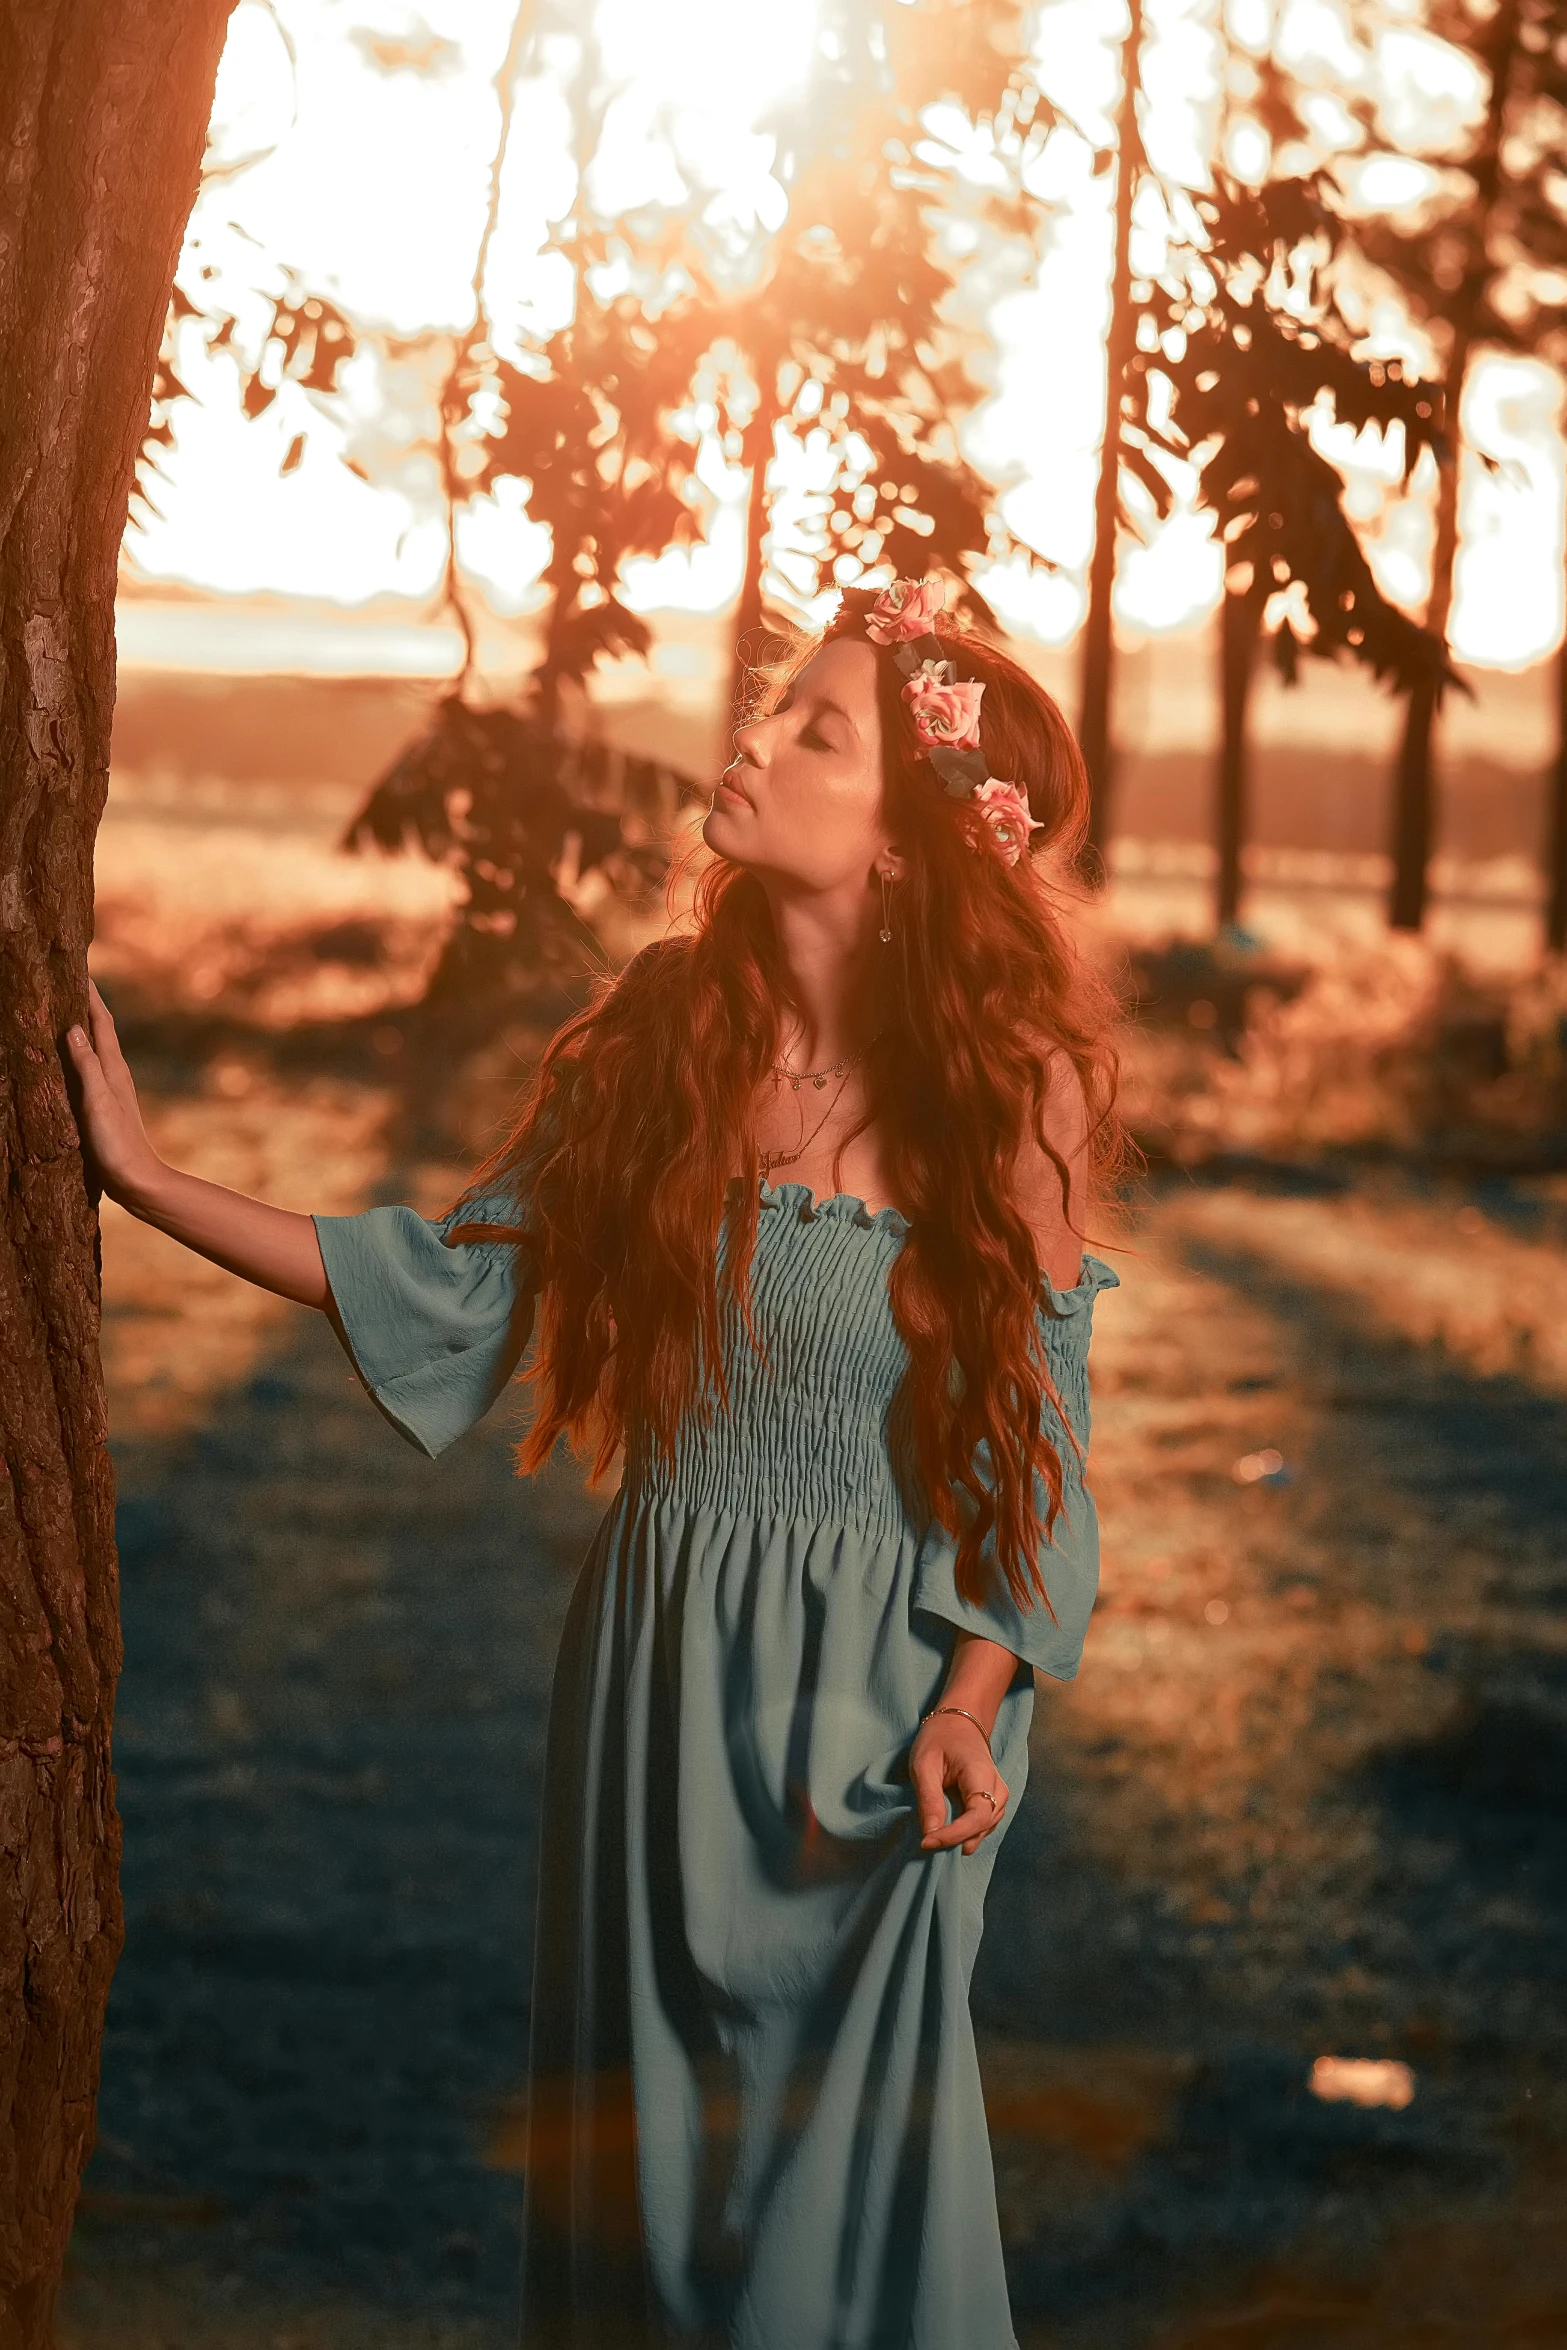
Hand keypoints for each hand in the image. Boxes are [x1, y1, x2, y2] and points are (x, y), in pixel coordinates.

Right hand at [63, 981, 164, 1207]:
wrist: (137, 1181)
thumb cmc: (117, 1143)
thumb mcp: (97, 1101)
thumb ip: (86, 1065)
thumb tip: (74, 1026)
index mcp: (113, 1068)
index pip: (101, 1022)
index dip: (91, 995)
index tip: (79, 968)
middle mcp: (115, 1074)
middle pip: (99, 1030)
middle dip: (86, 1003)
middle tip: (69, 980)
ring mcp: (111, 1089)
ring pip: (95, 1048)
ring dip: (83, 1027)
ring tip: (66, 1010)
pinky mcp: (105, 1106)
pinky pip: (89, 1068)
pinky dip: (79, 1054)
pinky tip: (71, 1060)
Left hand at [910, 1712, 1008, 1855]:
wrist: (960, 1723)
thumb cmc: (939, 1739)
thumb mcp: (924, 1765)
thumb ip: (929, 1800)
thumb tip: (930, 1835)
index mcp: (981, 1774)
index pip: (977, 1816)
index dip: (954, 1834)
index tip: (928, 1842)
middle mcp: (998, 1788)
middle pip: (983, 1826)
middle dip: (956, 1840)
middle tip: (927, 1843)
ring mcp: (999, 1796)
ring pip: (985, 1829)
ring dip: (962, 1838)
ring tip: (935, 1839)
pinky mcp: (994, 1802)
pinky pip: (983, 1825)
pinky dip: (966, 1833)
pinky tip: (948, 1833)